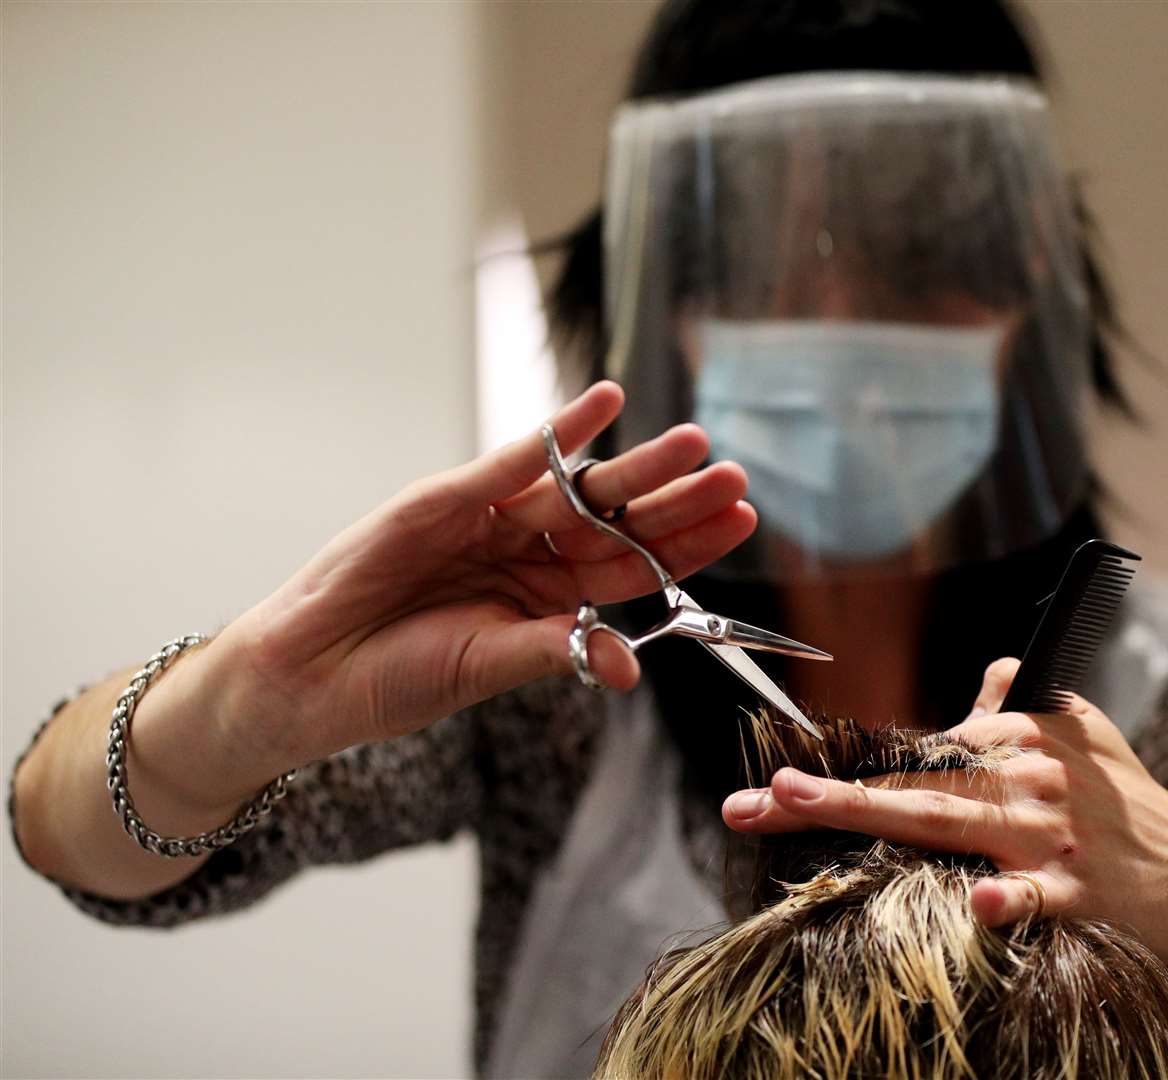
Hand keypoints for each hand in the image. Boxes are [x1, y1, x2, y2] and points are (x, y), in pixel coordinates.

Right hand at [222, 381, 754, 767]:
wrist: (309, 676)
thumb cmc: (395, 680)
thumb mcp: (487, 668)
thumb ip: (556, 654)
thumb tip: (629, 667)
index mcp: (547, 597)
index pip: (632, 564)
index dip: (687, 542)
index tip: (743, 517)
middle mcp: (527, 552)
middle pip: (617, 520)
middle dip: (676, 497)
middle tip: (734, 473)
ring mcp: (489, 521)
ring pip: (577, 487)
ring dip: (635, 464)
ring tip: (692, 442)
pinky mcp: (445, 499)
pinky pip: (512, 460)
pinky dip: (555, 432)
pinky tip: (602, 405)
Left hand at [722, 658, 1167, 971]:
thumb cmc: (1129, 806)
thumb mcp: (1084, 738)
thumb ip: (1027, 709)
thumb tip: (992, 674)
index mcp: (1017, 739)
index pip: (916, 750)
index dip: (843, 769)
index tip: (773, 783)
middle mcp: (1027, 775)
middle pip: (914, 780)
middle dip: (829, 792)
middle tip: (760, 797)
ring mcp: (1052, 833)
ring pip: (951, 822)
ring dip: (875, 814)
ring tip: (804, 808)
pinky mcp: (1083, 889)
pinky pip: (1039, 895)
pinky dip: (1012, 900)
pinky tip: (985, 903)